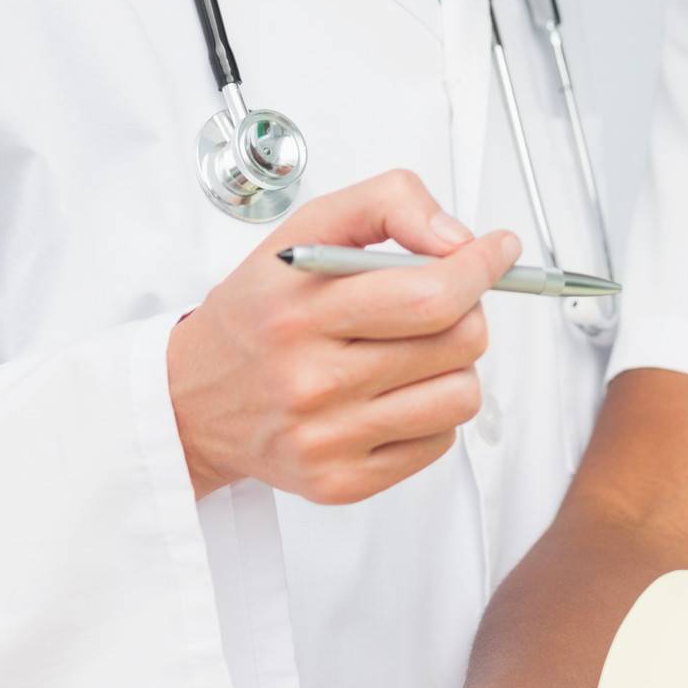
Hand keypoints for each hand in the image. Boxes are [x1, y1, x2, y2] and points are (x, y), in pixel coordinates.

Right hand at [166, 168, 520, 502]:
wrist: (189, 399)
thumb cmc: (258, 309)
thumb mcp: (308, 228)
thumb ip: (388, 204)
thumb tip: (458, 240)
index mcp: (303, 311)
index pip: (431, 294)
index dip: (481, 267)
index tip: (497, 251)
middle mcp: (312, 381)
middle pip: (459, 342)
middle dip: (467, 310)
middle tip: (439, 302)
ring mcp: (326, 440)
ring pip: (461, 396)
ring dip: (454, 365)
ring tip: (412, 349)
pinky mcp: (338, 483)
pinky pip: (439, 444)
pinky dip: (432, 412)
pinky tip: (392, 391)